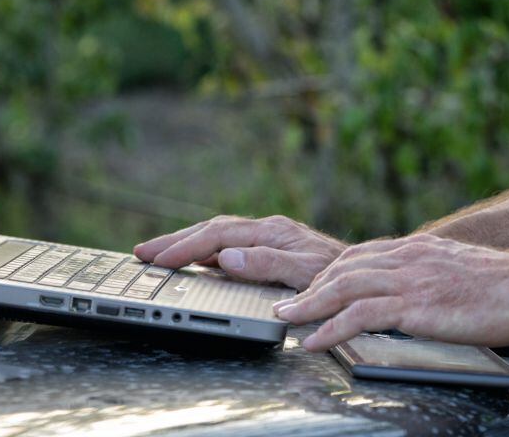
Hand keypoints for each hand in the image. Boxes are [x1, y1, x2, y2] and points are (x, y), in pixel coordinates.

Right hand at [133, 215, 346, 289]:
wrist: (368, 277)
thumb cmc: (342, 277)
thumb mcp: (306, 273)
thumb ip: (267, 263)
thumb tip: (227, 257)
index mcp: (271, 232)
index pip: (217, 237)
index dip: (185, 248)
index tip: (158, 259)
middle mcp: (267, 230)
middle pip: (211, 230)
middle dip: (174, 241)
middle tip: (140, 252)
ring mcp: (268, 239)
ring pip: (217, 236)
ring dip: (185, 244)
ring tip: (157, 254)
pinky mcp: (270, 250)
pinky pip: (228, 246)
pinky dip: (204, 252)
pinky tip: (194, 263)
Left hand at [274, 233, 508, 350]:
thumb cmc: (504, 284)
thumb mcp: (457, 267)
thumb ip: (430, 272)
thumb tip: (419, 287)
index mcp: (415, 248)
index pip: (359, 254)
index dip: (330, 271)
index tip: (312, 285)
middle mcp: (405, 257)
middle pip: (342, 267)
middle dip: (309, 285)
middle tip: (286, 301)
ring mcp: (407, 279)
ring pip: (342, 287)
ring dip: (308, 305)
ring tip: (287, 319)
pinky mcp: (414, 305)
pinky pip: (360, 316)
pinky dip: (331, 329)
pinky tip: (315, 342)